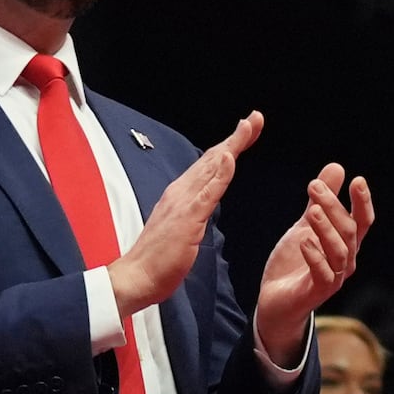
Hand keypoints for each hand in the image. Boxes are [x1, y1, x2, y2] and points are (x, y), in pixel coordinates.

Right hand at [108, 112, 263, 319]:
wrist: (136, 276)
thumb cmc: (158, 259)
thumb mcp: (183, 228)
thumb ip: (193, 212)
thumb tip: (203, 203)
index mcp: (181, 195)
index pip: (209, 165)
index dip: (229, 147)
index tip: (247, 130)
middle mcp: (181, 191)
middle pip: (213, 158)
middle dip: (236, 137)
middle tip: (256, 117)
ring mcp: (183, 203)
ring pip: (212, 167)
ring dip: (232, 145)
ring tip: (249, 126)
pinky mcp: (187, 218)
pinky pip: (207, 192)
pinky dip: (220, 174)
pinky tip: (231, 158)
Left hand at [254, 163, 374, 364]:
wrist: (276, 302)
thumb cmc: (295, 264)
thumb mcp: (306, 226)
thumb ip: (321, 201)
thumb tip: (338, 167)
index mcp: (346, 244)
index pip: (361, 221)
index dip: (362, 202)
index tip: (357, 180)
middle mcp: (346, 261)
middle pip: (348, 231)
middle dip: (333, 207)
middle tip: (313, 186)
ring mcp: (334, 278)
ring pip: (339, 251)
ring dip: (326, 229)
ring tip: (312, 210)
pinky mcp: (317, 292)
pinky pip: (323, 275)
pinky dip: (315, 257)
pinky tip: (304, 241)